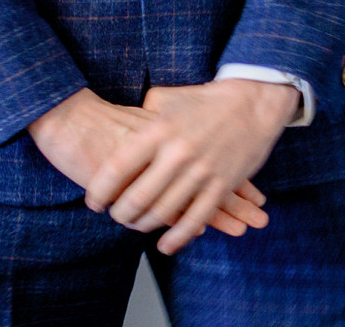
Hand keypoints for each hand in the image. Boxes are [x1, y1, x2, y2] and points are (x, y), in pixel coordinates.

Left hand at [87, 80, 299, 252]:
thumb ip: (140, 116)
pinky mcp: (222, 185)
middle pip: (138, 196)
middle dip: (120, 213)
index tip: (93, 202)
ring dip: (144, 224)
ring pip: (165, 211)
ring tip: (133, 225)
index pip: (118, 167)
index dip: (101, 189)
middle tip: (113, 216)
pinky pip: (197, 219)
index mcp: (158, 130)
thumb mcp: (164, 100)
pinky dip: (178, 237)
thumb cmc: (202, 100)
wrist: (251, 102)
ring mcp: (201, 171)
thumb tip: (120, 132)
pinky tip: (165, 245)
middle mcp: (177, 153)